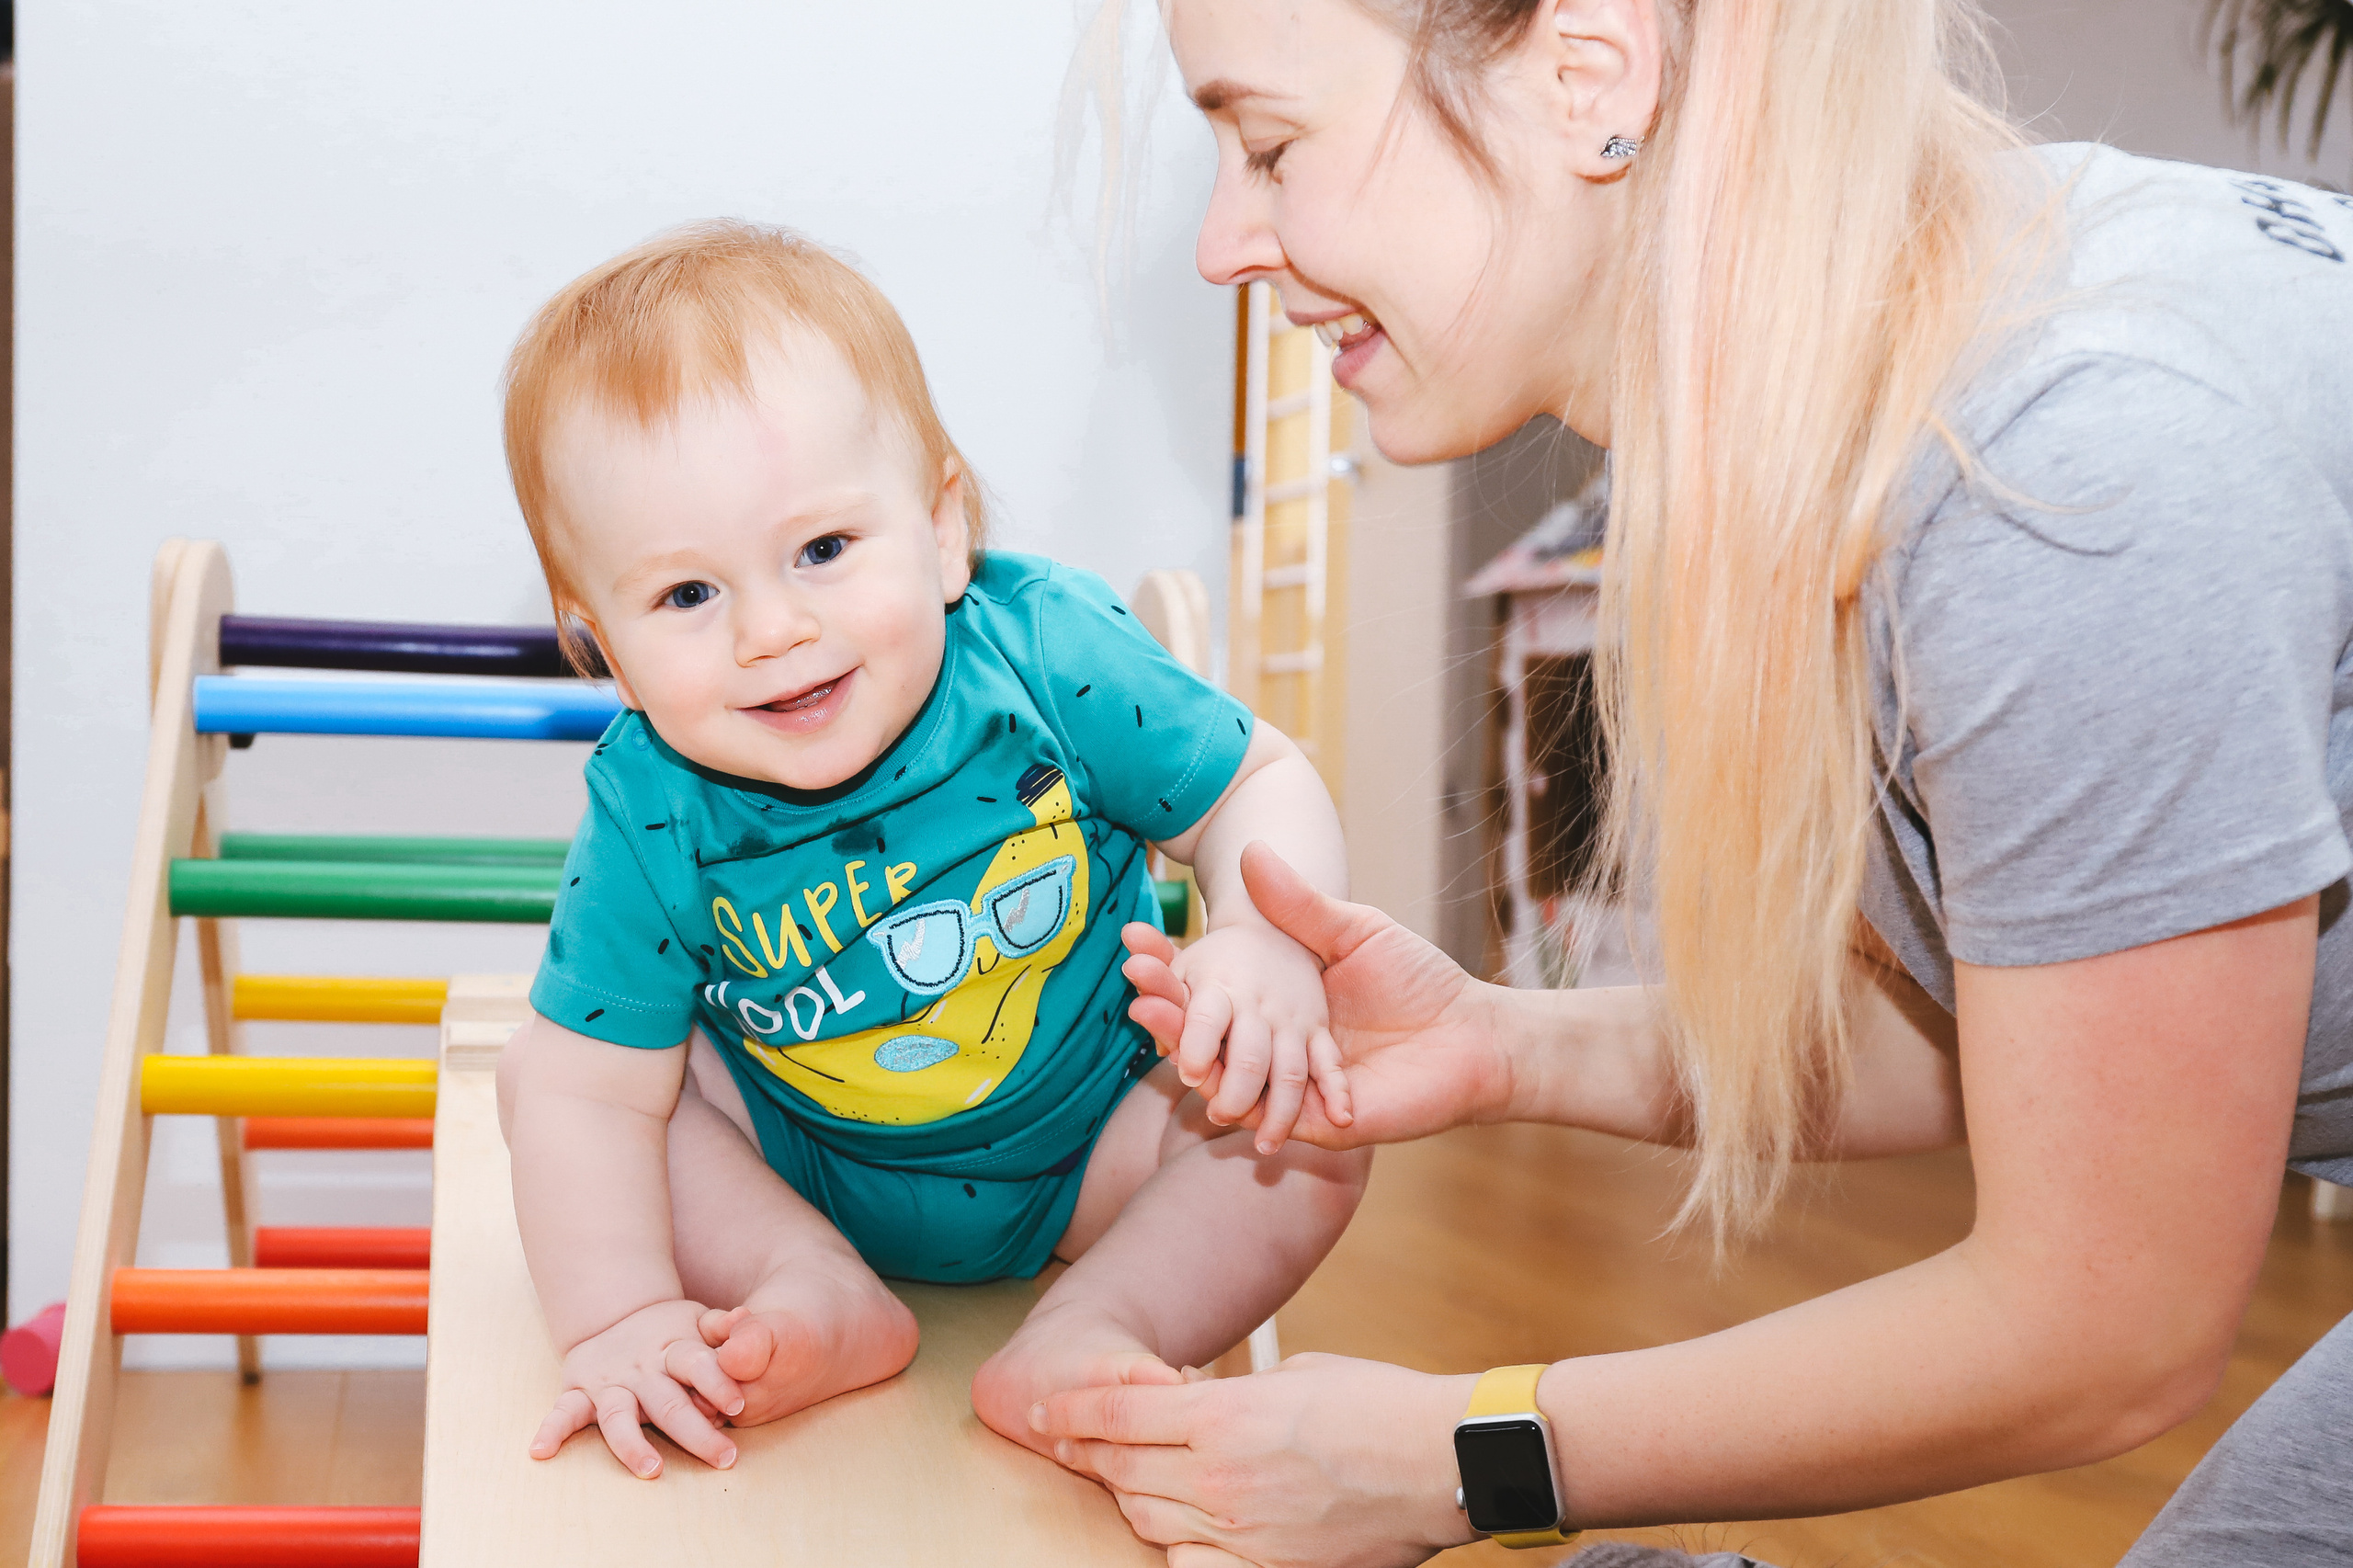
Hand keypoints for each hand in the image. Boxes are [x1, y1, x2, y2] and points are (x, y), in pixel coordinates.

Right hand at [531, 1297, 747, 1477]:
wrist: (613, 1314)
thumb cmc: (670, 1331)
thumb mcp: (697, 1321)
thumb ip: (722, 1328)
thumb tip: (747, 1319)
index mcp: (674, 1350)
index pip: (697, 1365)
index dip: (717, 1384)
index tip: (738, 1407)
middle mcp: (641, 1369)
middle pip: (668, 1402)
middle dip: (696, 1432)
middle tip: (723, 1457)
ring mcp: (608, 1383)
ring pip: (619, 1416)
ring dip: (634, 1445)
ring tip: (652, 1471)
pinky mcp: (578, 1393)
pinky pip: (562, 1413)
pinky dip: (551, 1430)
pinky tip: (541, 1452)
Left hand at [1030, 1352, 1478, 1567]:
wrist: (1444, 1461)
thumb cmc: (1380, 1405)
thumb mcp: (1295, 1375)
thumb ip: (1231, 1398)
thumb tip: (1197, 1405)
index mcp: (1222, 1417)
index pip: (1117, 1413)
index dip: (1071, 1410)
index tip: (1043, 1410)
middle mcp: (1220, 1479)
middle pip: (1121, 1469)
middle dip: (1089, 1451)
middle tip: (1067, 1439)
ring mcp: (1242, 1532)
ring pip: (1148, 1519)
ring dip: (1128, 1494)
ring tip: (1124, 1475)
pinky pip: (1191, 1566)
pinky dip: (1173, 1547)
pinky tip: (1175, 1529)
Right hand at [1127, 844, 1513, 1150]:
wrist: (1473, 1036)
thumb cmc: (1420, 981)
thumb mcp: (1353, 932)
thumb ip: (1300, 905)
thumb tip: (1253, 852)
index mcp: (1279, 1006)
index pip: (1212, 992)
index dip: (1172, 968)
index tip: (1135, 939)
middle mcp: (1276, 1049)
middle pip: (1204, 1035)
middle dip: (1163, 1005)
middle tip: (1130, 974)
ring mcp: (1292, 1090)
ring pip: (1223, 1077)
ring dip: (1182, 1047)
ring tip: (1149, 1011)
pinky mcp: (1320, 1125)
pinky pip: (1266, 1116)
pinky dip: (1231, 1095)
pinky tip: (1199, 1067)